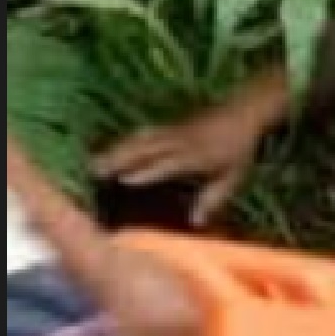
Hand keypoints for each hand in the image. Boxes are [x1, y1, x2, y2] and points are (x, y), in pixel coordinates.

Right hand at [93, 97, 272, 227]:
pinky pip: (142, 134)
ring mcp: (171, 132)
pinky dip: (123, 141)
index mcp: (195, 157)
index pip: (166, 165)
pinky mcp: (167, 127)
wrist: (242, 112)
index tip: (124, 181)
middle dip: (117, 159)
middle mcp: (178, 142)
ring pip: (138, 140)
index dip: (146, 172)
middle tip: (92, 172)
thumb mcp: (232, 178)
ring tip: (92, 163)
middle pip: (143, 149)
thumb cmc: (238, 150)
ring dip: (114, 150)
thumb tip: (196, 223)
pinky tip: (109, 148)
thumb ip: (213, 199)